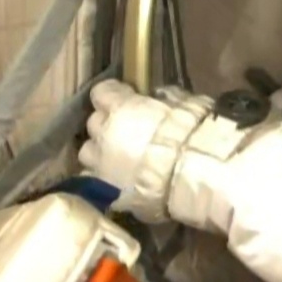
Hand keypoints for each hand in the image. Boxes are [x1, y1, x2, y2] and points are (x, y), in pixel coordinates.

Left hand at [81, 81, 247, 230]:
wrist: (193, 175)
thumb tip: (158, 96)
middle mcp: (103, 133)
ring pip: (88, 152)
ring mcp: (100, 164)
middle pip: (94, 123)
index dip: (113, 93)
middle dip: (107, 124)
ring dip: (100, 151)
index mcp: (120, 108)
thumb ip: (165, 98)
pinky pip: (96, 180)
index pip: (102, 92)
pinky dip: (104, 177)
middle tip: (126, 128)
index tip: (124, 94)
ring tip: (117, 157)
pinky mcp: (106, 190)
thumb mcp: (185, 104)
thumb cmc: (192, 133)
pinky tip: (119, 179)